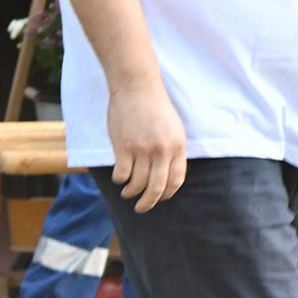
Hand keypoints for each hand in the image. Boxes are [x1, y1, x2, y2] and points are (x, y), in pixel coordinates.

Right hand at [107, 82, 187, 212]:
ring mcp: (142, 150)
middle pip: (157, 188)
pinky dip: (119, 180)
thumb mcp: (173, 128)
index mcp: (178, 146)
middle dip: (149, 203)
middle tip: (142, 209)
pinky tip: (119, 178)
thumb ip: (171, 150)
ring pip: (137, 184)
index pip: (176, 180)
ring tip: (127, 193)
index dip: (168, 193)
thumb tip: (165, 173)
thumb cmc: (155, 107)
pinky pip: (121, 173)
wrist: (137, 88)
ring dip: (131, 193)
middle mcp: (162, 151)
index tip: (160, 198)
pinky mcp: (123, 147)